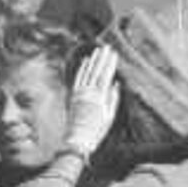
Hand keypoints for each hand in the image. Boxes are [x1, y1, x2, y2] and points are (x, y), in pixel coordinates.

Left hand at [64, 45, 119, 159]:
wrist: (78, 140)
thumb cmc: (97, 131)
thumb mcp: (109, 116)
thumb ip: (113, 99)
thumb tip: (115, 84)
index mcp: (99, 97)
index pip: (105, 76)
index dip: (110, 63)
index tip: (114, 53)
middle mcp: (88, 93)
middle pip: (96, 71)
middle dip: (102, 58)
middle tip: (106, 46)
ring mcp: (79, 94)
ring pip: (86, 73)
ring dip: (92, 61)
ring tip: (97, 50)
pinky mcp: (72, 96)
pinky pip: (77, 79)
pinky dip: (81, 70)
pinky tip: (84, 62)